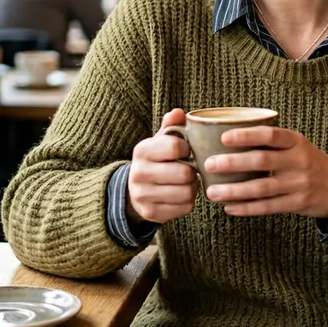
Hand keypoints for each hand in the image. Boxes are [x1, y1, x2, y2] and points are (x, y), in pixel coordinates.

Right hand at [126, 109, 197, 223]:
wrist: (134, 190)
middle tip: (191, 169)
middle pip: (184, 174)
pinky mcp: (152, 214)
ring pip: (186, 193)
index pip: (175, 146)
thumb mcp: (160, 141)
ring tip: (187, 182)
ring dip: (192, 187)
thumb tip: (178, 113)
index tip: (186, 150)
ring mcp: (143, 196)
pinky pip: (185, 208)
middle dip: (193, 171)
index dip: (188, 148)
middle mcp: (139, 173)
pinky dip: (188, 202)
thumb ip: (170, 126)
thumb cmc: (156, 160)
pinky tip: (182, 195)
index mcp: (142, 151)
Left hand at [203, 126, 327, 218]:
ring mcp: (299, 184)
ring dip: (234, 190)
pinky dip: (246, 208)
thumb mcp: (296, 145)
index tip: (223, 137)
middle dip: (233, 163)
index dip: (247, 135)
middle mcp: (299, 161)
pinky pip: (268, 207)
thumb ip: (271, 141)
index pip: (270, 135)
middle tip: (209, 164)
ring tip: (212, 192)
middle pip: (262, 161)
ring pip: (261, 188)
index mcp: (296, 141)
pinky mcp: (297, 204)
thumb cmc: (306, 161)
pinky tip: (229, 207)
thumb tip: (227, 137)